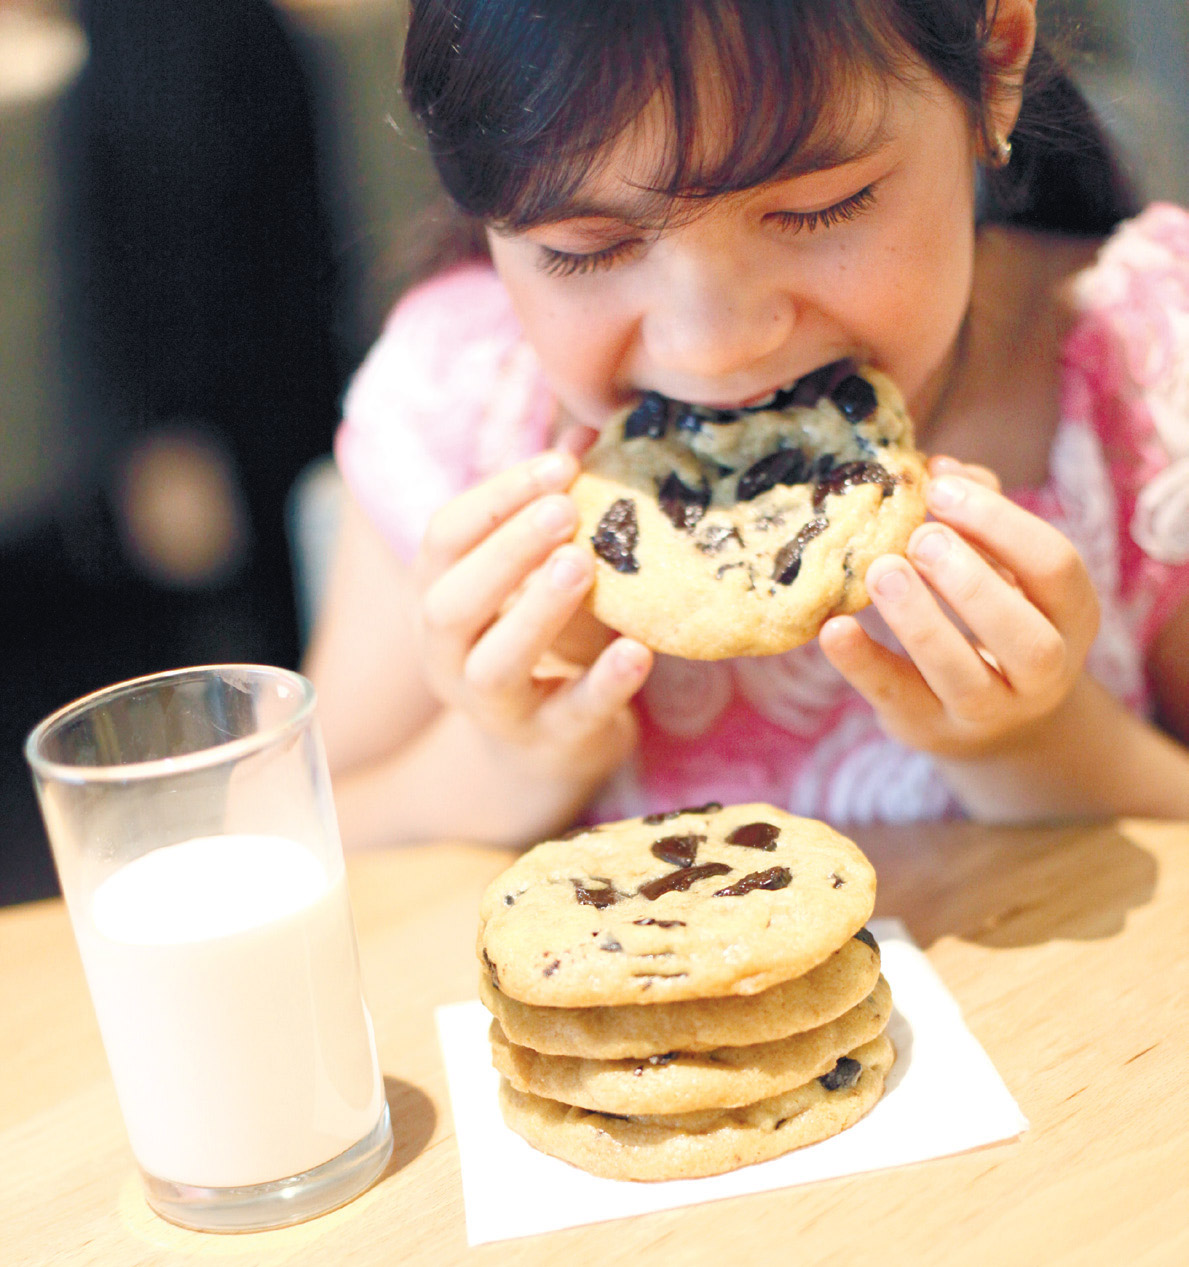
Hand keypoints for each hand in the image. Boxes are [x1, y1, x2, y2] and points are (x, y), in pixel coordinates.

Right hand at [414, 450, 652, 786]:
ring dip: (536, 612)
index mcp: (437, 595)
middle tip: (565, 510)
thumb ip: (554, 507)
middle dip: (506, 550)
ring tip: (582, 564)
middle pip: (453, 601)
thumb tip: (587, 431)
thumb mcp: (539, 569)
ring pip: (496, 665)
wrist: (551, 741)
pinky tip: (638, 650)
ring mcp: (493, 707)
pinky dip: (604, 684)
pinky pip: (571, 715)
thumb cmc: (542, 633)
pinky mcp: (548, 742)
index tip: (559, 465)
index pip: (444, 537)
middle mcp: (447, 654)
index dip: (496, 497)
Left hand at [819, 457, 1099, 757]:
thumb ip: (978, 514)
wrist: (992, 720)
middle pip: (1023, 632)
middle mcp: (1044, 670)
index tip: (941, 488)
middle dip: (969, 580)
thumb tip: (935, 466)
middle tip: (919, 536)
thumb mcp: (1004, 566)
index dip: (1001, 524)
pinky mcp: (928, 727)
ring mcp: (988, 709)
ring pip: (962, 673)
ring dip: (919, 620)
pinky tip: (833, 628)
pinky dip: (863, 662)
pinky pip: (896, 695)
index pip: (1055, 567)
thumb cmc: (993, 614)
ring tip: (880, 571)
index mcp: (1071, 613)